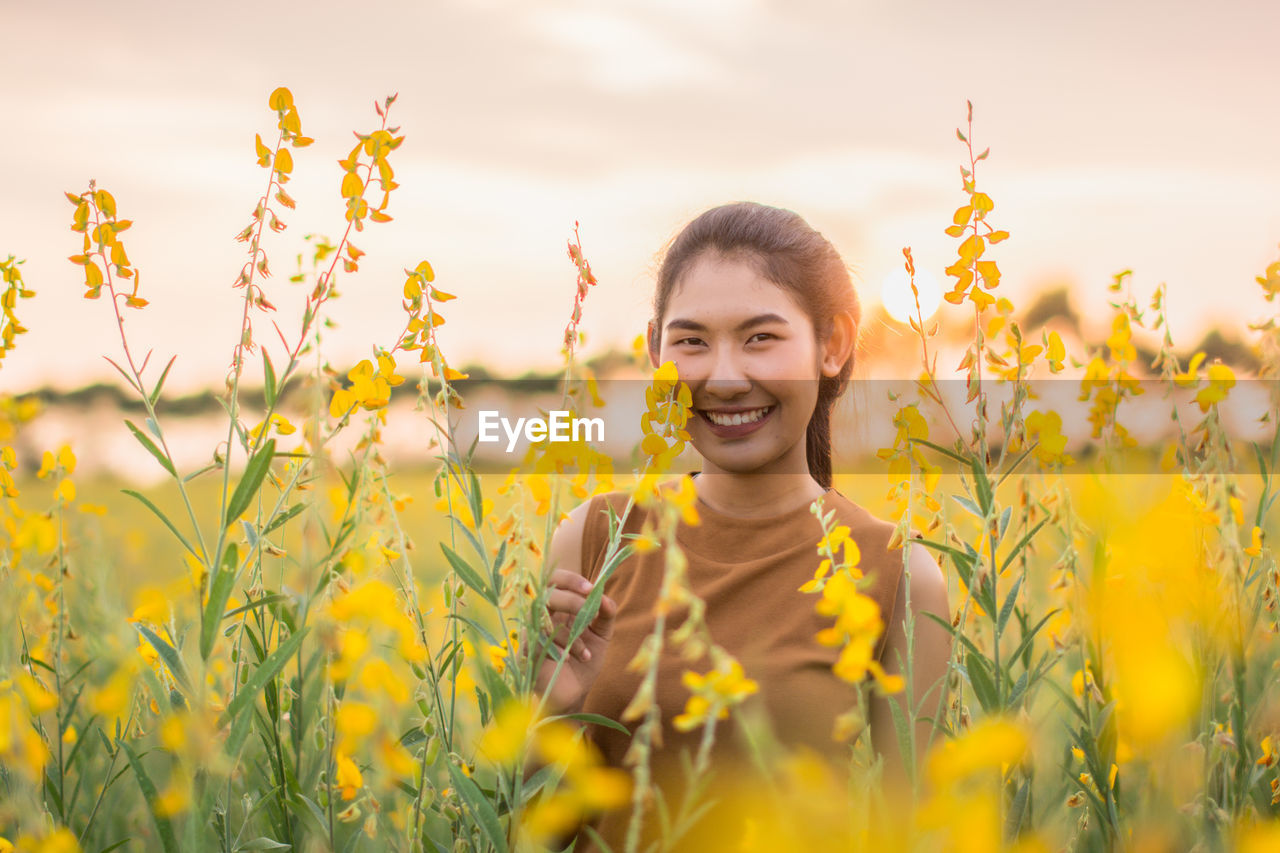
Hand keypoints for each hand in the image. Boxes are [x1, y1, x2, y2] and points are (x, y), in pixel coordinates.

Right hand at [535, 569, 617, 713]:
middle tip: (588, 608)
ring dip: (569, 634)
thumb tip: (605, 597)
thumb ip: (605, 613)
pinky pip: (538, 641)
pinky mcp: (526, 652)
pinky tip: (574, 659)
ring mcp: (531, 633)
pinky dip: (560, 649)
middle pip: (545, 593)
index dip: (570, 579)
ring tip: (586, 653)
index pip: (555, 580)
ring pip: (542, 618)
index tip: (591, 588)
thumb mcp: (601, 634)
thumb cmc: (584, 661)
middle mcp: (542, 616)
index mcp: (558, 607)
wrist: (574, 694)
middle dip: (570, 599)